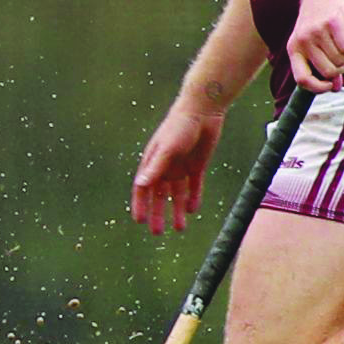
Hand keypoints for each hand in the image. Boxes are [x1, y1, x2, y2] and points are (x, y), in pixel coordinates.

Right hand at [131, 95, 223, 233]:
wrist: (203, 111)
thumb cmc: (179, 127)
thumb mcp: (166, 149)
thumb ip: (155, 167)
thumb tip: (140, 184)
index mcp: (152, 163)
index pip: (143, 188)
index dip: (140, 205)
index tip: (139, 221)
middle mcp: (164, 167)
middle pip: (159, 195)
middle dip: (157, 213)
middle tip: (157, 232)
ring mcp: (180, 167)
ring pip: (177, 194)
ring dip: (176, 210)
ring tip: (179, 228)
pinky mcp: (197, 166)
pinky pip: (194, 186)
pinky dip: (193, 198)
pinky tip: (192, 210)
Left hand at [285, 0, 343, 91]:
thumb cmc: (320, 15)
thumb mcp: (314, 39)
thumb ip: (323, 62)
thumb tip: (335, 87)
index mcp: (294, 48)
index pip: (302, 79)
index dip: (318, 88)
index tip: (332, 85)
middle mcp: (302, 42)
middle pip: (329, 72)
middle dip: (342, 67)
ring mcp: (317, 33)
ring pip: (341, 61)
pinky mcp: (333, 24)